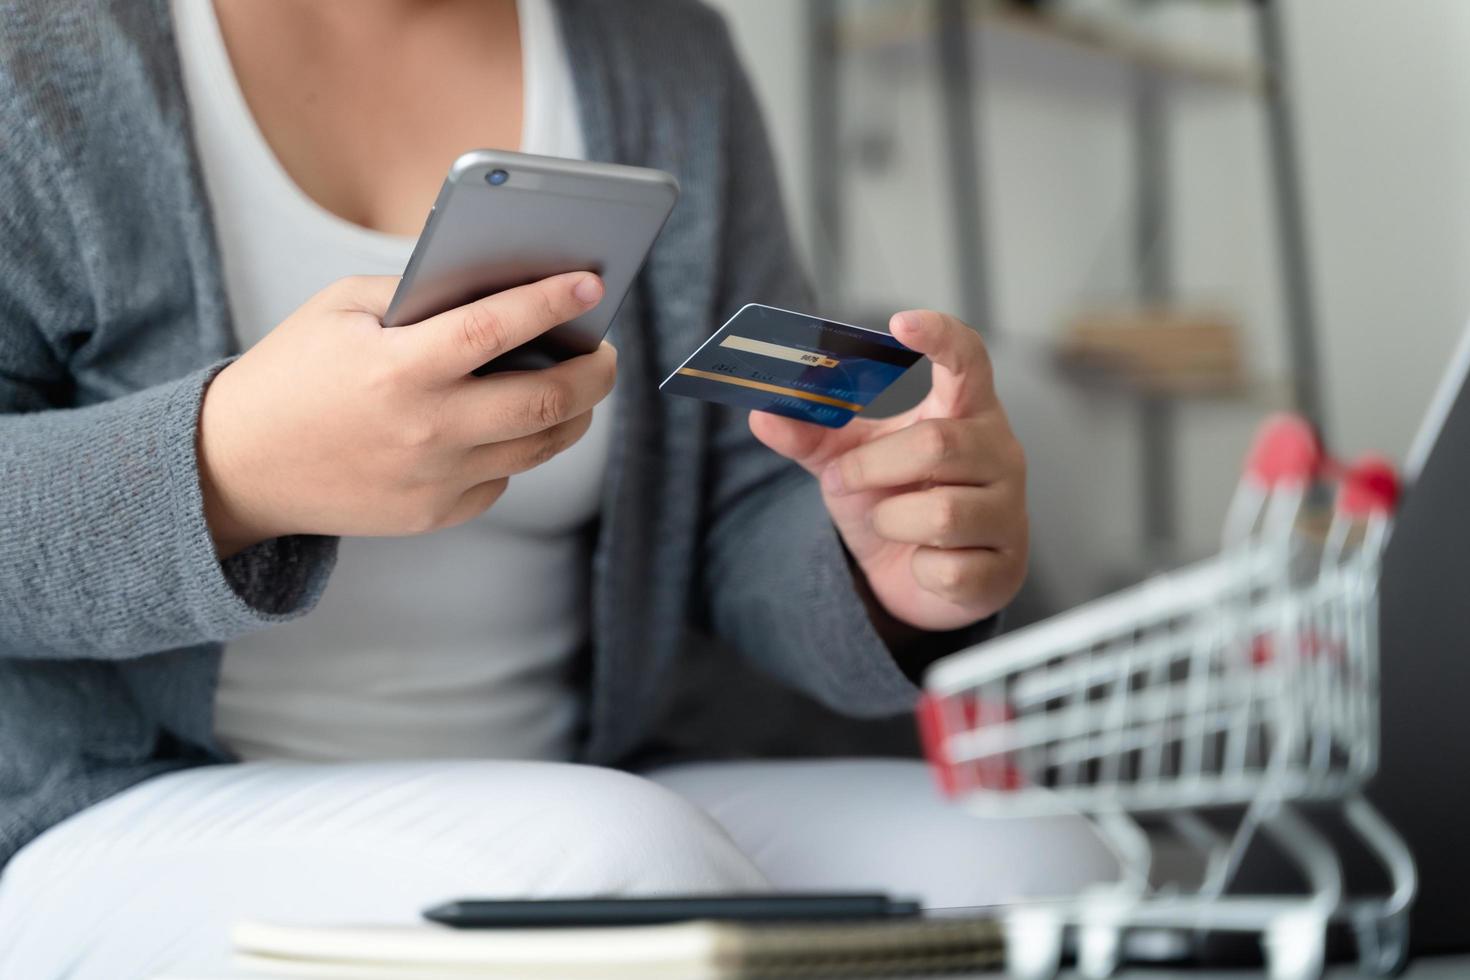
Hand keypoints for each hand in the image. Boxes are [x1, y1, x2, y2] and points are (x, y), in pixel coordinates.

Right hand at [198, 272, 613, 557]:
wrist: (239, 467)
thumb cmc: (294, 372)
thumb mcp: (342, 308)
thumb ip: (421, 291)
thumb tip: (504, 283)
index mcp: (397, 369)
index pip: (497, 329)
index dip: (553, 303)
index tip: (594, 281)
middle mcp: (425, 430)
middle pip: (546, 403)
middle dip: (595, 372)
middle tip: (607, 351)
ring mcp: (434, 480)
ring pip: (540, 447)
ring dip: (574, 413)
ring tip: (580, 384)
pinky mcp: (435, 515)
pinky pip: (503, 477)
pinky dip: (518, 446)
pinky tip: (512, 421)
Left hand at [750, 311, 1026, 632]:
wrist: (925, 580)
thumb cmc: (896, 501)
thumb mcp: (848, 462)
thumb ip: (809, 435)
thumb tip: (763, 414)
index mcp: (966, 412)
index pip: (969, 360)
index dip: (940, 336)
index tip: (901, 323)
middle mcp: (999, 452)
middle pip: (936, 443)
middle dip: (871, 467)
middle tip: (842, 480)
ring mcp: (1009, 510)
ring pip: (942, 513)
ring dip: (891, 521)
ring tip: (890, 523)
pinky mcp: (1004, 567)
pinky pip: (949, 568)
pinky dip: (917, 568)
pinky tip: (922, 562)